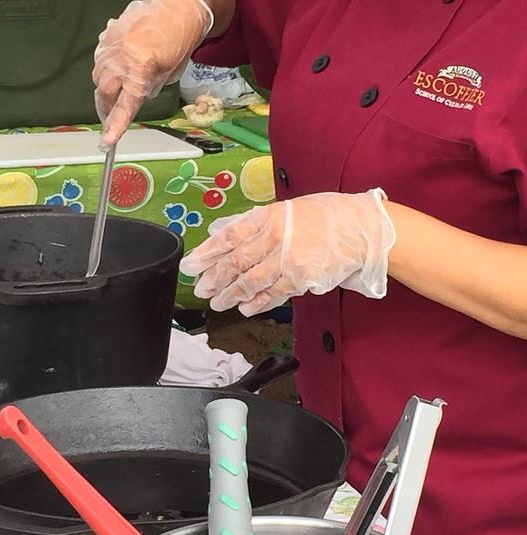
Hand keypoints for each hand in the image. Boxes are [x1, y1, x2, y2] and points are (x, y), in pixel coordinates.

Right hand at [93, 0, 212, 144]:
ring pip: (98, 76)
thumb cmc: (178, 42)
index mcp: (140, 70)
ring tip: (121, 86)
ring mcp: (111, 45)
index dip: (115, 125)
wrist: (177, 10)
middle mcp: (121, 58)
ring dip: (107, 87)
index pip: (125, 105)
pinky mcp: (107, 35)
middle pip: (104, 92)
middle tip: (114, 114)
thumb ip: (145, 91)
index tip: (107, 140)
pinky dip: (108, 67)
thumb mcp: (166, 76)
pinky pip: (100, 58)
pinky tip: (120, 65)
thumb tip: (129, 102)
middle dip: (108, 106)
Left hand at [179, 189, 395, 315]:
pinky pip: (273, 294)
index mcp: (269, 216)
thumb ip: (255, 223)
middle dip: (214, 278)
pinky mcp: (301, 279)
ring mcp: (289, 260)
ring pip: (251, 282)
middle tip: (200, 289)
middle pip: (235, 262)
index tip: (190, 264)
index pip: (229, 236)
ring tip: (218, 302)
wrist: (361, 229)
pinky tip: (245, 308)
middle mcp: (275, 237)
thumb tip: (224, 236)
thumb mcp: (286, 209)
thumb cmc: (324, 217)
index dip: (206, 253)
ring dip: (230, 294)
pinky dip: (257, 303)